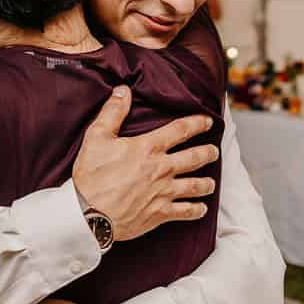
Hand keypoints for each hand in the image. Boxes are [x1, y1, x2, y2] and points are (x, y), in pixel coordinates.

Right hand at [73, 87, 217, 239]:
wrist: (88, 213)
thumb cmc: (91, 175)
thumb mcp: (97, 137)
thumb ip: (113, 112)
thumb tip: (123, 90)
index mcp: (149, 148)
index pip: (180, 130)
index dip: (197, 123)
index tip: (208, 121)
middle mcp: (161, 169)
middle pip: (195, 158)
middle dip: (209, 153)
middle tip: (214, 152)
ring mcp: (163, 192)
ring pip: (195, 185)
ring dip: (206, 183)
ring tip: (211, 183)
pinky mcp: (160, 213)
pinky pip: (186, 212)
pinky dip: (196, 210)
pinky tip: (201, 208)